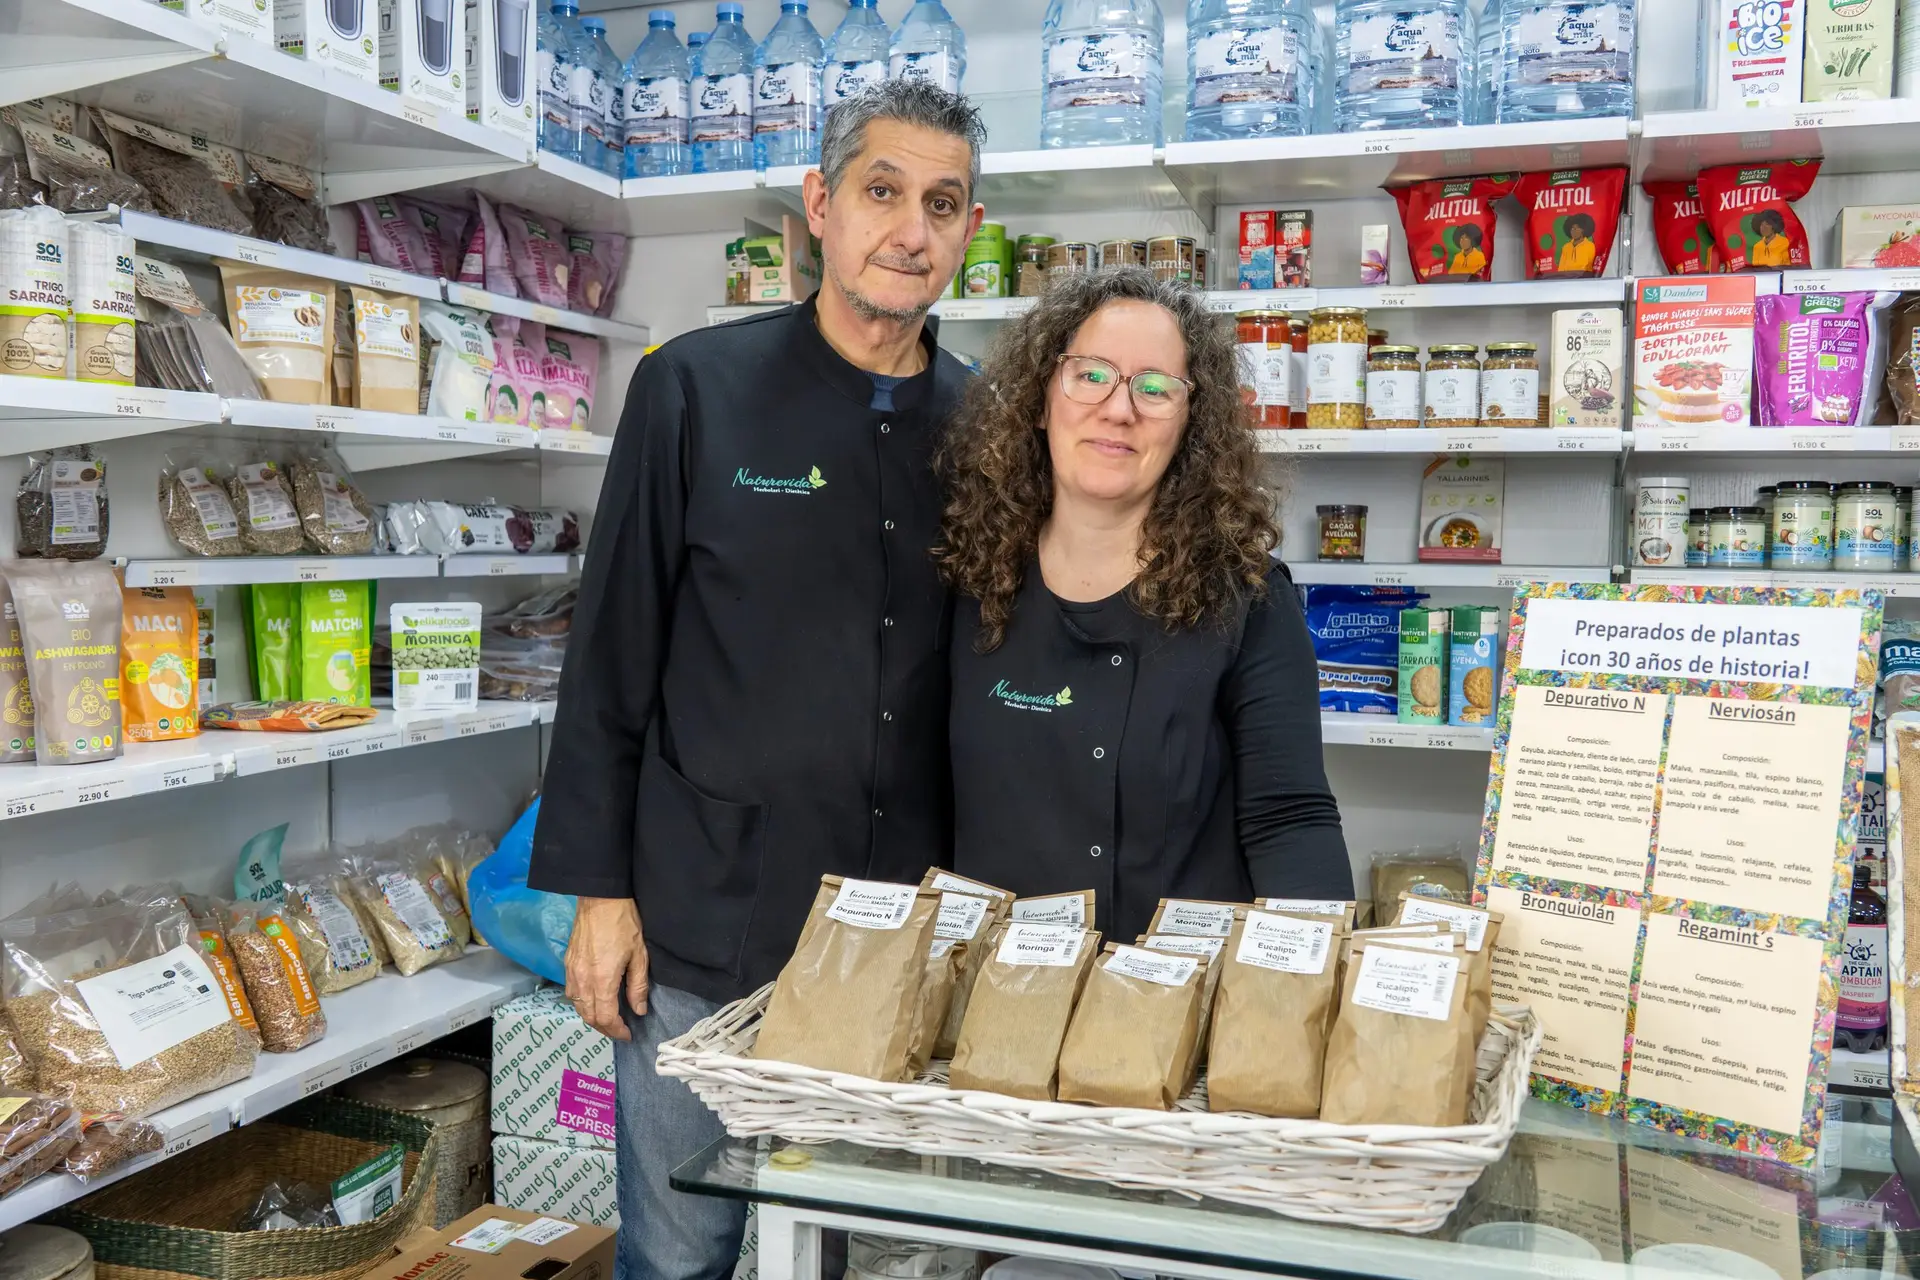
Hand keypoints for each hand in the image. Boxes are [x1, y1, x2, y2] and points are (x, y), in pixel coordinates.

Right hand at [566, 896, 648, 1039]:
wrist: (600, 898)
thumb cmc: (623, 923)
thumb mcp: (639, 955)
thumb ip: (637, 986)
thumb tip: (638, 1010)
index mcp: (602, 980)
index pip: (606, 1017)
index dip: (617, 1030)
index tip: (628, 1034)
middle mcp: (583, 980)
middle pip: (589, 1016)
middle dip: (604, 1028)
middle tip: (619, 1030)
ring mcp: (572, 972)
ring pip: (577, 1006)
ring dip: (591, 1017)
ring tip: (607, 1018)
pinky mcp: (567, 963)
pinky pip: (571, 992)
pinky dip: (581, 1003)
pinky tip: (593, 1000)